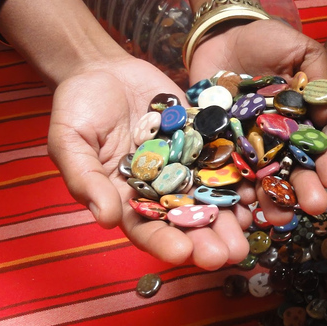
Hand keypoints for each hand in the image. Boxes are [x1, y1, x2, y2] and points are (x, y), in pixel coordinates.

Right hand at [48, 56, 249, 268]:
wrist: (105, 70)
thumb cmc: (78, 109)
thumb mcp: (70, 141)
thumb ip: (85, 179)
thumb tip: (105, 220)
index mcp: (126, 198)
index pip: (146, 229)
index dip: (165, 243)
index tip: (182, 254)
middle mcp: (160, 188)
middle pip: (186, 221)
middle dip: (208, 239)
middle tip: (228, 255)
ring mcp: (185, 166)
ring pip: (211, 197)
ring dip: (231, 216)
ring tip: (249, 230)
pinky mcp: (203, 142)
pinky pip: (224, 161)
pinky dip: (240, 175)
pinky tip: (256, 188)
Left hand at [189, 19, 326, 224]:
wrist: (220, 35)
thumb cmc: (267, 40)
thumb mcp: (300, 49)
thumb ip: (317, 78)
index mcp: (305, 122)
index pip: (323, 148)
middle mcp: (281, 141)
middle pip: (297, 171)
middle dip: (307, 189)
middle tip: (317, 205)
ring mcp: (250, 147)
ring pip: (264, 180)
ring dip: (274, 201)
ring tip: (281, 218)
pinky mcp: (219, 148)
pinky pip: (227, 173)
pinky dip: (233, 192)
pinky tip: (242, 208)